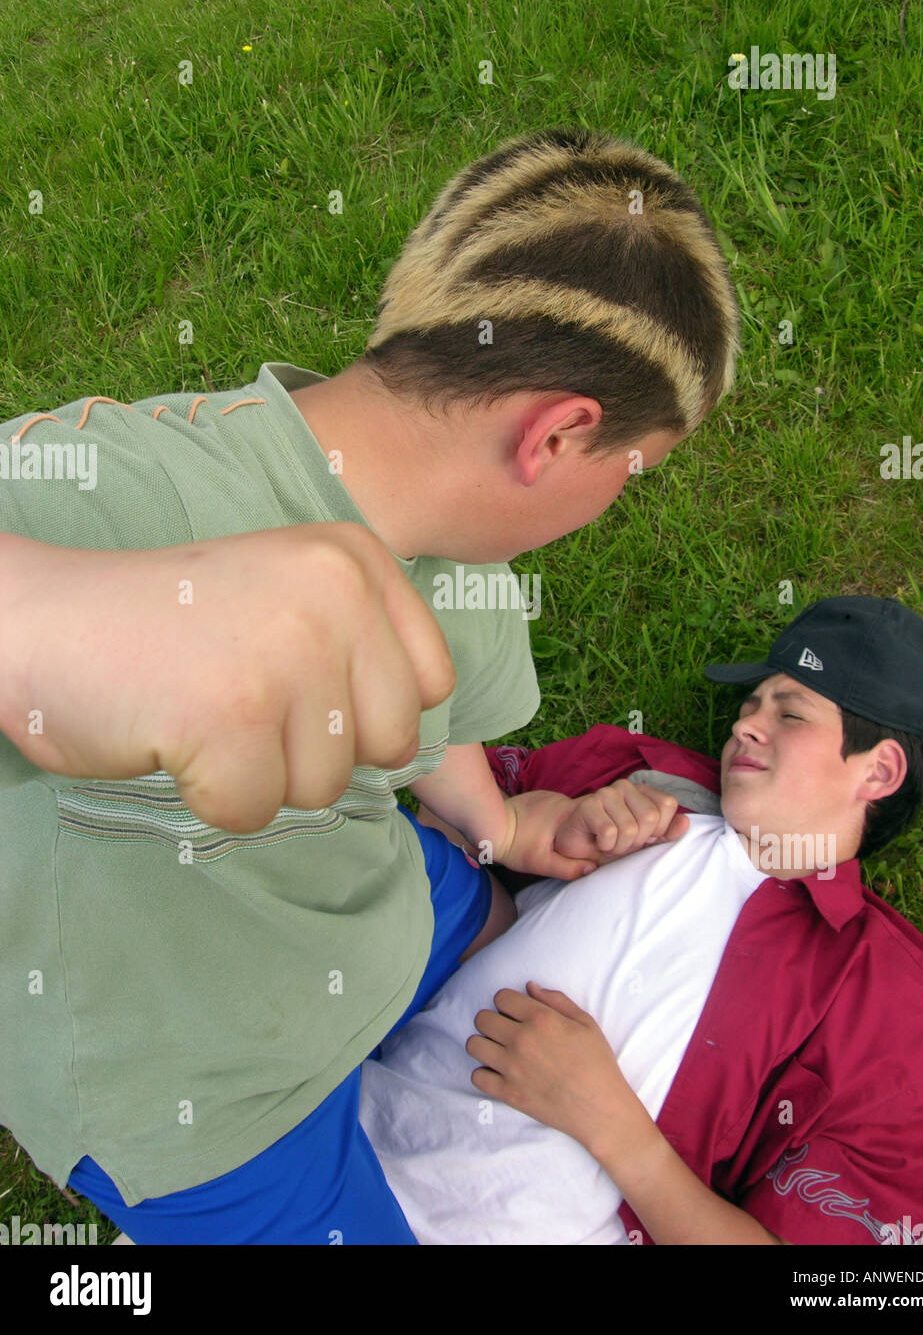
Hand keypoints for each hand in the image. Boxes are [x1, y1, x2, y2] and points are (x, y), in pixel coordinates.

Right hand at [0, 522, 455, 831]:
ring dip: (259, 772)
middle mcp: (335, 591)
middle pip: (390, 744)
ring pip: (325, 786)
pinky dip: (210, 796)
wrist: (43, 621)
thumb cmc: (170, 626)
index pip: (433, 684)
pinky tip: (172, 734)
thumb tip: (420, 748)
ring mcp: (286, 650)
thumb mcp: (291, 601)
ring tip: (202, 708)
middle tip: (239, 699)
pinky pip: (257, 811)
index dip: (367, 711)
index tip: (295, 684)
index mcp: (356, 558)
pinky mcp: (232, 714)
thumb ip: (364, 651)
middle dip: (315, 750)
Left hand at [466, 983, 649, 1158]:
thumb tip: (530, 987)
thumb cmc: (598, 1064)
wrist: (601, 1109)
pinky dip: (485, 1073)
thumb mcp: (586, 1023)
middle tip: (505, 1031)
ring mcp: (512, 1068)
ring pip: (474, 1045)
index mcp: (541, 1019)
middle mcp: (521, 1039)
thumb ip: (557, 1000)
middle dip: (492, 1021)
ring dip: (484, 1044)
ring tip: (498, 1050)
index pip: (501, 997)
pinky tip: (500, 1073)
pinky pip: (477, 1076)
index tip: (515, 1013)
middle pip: (482, 1019)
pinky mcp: (508, 1093)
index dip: (507, 1003)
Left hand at [488, 789, 601, 880]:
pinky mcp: (540, 796)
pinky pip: (558, 808)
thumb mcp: (541, 863)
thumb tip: (593, 868)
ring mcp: (550, 795)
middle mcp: (561, 799)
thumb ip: (568, 868)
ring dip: (572, 824)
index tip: (600, 844)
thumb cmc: (514, 845)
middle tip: (583, 846)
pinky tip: (550, 830)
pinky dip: (559, 819)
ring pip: (571, 811)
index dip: (602, 829)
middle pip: (586, 813)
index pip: (597, 816)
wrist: (488, 824)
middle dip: (587, 828)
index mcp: (567, 813)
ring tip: (565, 840)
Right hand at [553, 778, 687, 866]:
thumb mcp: (644, 842)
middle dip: (638, 841)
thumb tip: (686, 822)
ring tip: (609, 842)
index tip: (642, 836)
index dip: (659, 828)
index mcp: (642, 791)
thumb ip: (666, 832)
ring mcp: (605, 793)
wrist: (575, 845)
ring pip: (631, 829)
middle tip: (621, 842)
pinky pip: (610, 832)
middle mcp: (625, 786)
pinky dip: (605, 845)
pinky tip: (597, 841)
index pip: (668, 804)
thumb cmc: (611, 842)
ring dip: (620, 847)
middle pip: (651, 817)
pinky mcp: (588, 805)